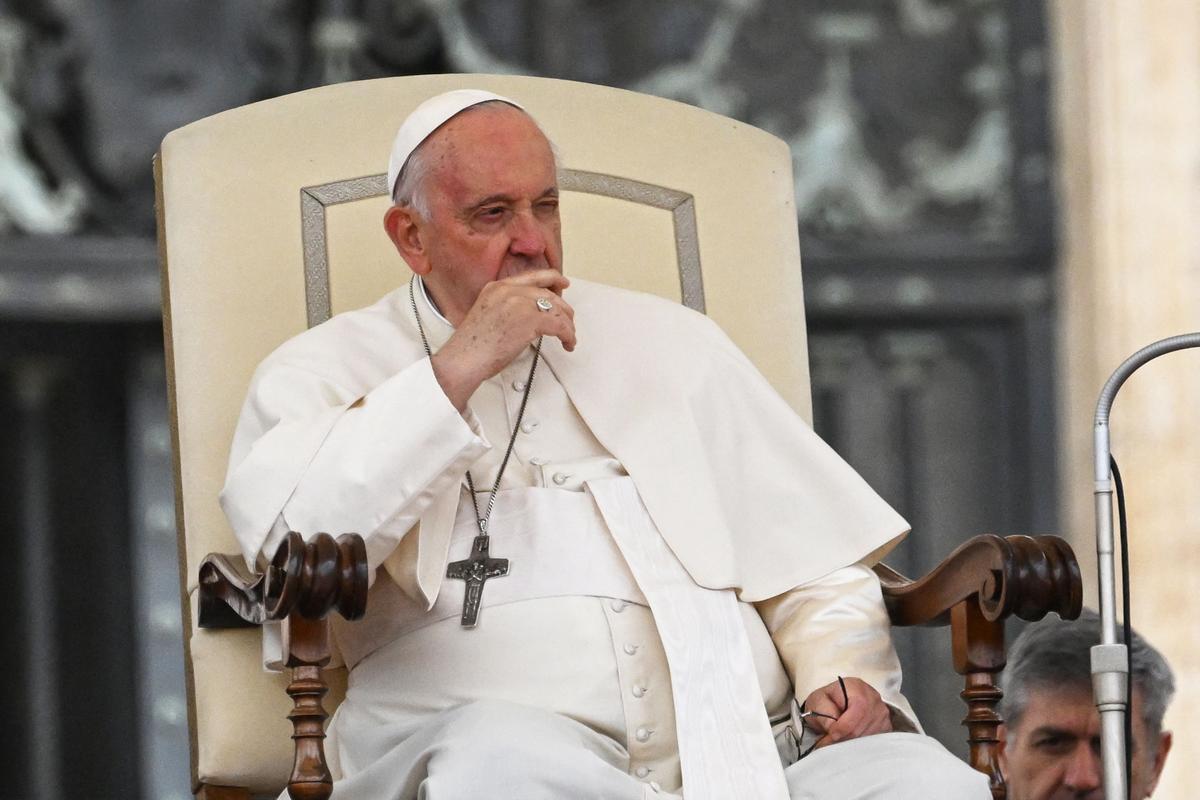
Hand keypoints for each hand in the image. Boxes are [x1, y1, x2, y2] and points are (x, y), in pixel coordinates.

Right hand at [430, 269, 574, 410]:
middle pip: (548, 293)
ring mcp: (520, 303)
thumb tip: (528, 316)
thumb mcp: (487, 314)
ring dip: (567, 325)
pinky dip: (568, 335)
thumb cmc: (471, 347)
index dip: (553, 279)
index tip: (563, 284)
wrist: (463, 359)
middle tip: (569, 320)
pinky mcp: (530, 320)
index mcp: (497, 287)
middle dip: (563, 309)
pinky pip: (559, 325)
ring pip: (556, 309)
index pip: (532, 276)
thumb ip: (506, 307)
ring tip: (569, 337)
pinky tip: (567, 343)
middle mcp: (509, 290)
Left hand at [800, 677, 891, 749]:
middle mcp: (873, 697)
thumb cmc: (826, 703)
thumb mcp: (817, 703)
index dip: (845, 725)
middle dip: (846, 736)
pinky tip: (850, 740)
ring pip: (871, 734)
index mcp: (856, 686)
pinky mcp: (886, 725)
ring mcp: (882, 711)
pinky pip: (877, 740)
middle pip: (865, 723)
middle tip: (831, 741)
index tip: (831, 734)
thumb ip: (825, 715)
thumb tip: (834, 729)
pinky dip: (862, 745)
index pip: (859, 707)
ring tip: (838, 740)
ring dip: (852, 742)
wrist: (833, 706)